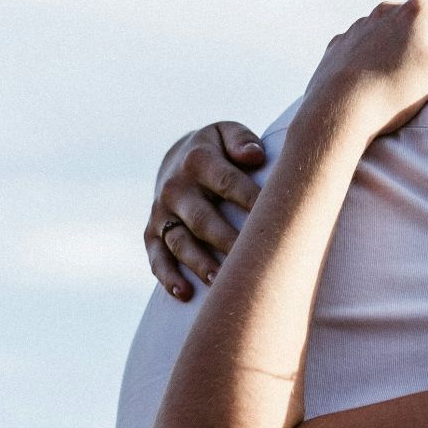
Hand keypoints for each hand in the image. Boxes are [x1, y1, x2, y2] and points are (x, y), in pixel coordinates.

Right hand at [146, 121, 265, 300]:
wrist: (176, 158)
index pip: (228, 182)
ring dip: (199, 263)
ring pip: (179, 242)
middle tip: (252, 260)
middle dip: (226, 240)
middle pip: (203, 219)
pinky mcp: (152, 233)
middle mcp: (176, 188)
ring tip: (219, 281)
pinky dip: (167, 277)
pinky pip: (157, 258)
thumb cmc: (217, 150)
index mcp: (198, 161)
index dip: (252, 200)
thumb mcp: (226, 133)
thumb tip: (255, 155)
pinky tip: (184, 294)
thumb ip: (241, 140)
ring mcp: (162, 213)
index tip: (276, 220)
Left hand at [298, 0, 427, 146]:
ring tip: (412, 78)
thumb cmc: (396, 92)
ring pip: (399, 28)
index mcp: (421, 10)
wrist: (337, 112)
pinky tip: (381, 77)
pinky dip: (382, 54)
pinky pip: (372, 42)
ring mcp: (363, 23)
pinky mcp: (343, 42)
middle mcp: (390, 8)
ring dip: (412, 45)